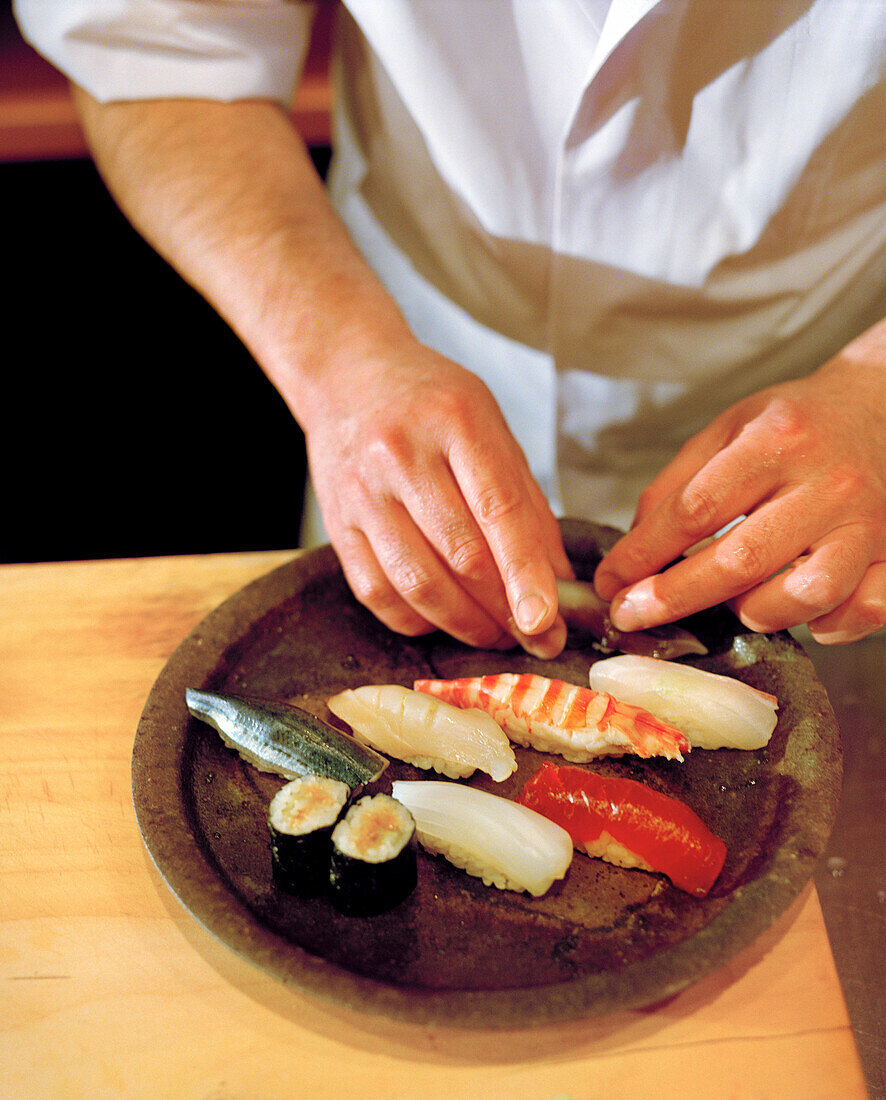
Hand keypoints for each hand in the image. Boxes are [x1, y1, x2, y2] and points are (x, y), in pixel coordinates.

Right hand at [305, 342, 573, 656]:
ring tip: (495, 634)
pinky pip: (377, 593)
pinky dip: (417, 620)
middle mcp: (401, 453)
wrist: (347, 376)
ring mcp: (361, 491)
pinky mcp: (335, 523)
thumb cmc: (431, 405)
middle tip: (537, 637)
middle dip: (505, 610)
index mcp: (455, 419)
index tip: (547, 620)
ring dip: (465, 624)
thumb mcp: (491, 429)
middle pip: (461, 555)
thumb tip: (556, 583)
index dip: (526, 573)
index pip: (499, 509)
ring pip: (418, 583)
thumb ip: (525, 504)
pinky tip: (444, 620)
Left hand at [594, 321, 885, 643]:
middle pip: (740, 561)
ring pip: (802, 596)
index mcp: (776, 441)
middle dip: (673, 598)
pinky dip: (825, 624)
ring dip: (752, 611)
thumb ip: (675, 487)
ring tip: (733, 599)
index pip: (695, 510)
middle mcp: (827, 484)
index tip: (610, 582)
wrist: (882, 406)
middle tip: (631, 614)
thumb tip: (631, 555)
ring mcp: (868, 524)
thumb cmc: (794, 425)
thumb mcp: (727, 429)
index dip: (642, 555)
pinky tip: (795, 606)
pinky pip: (862, 612)